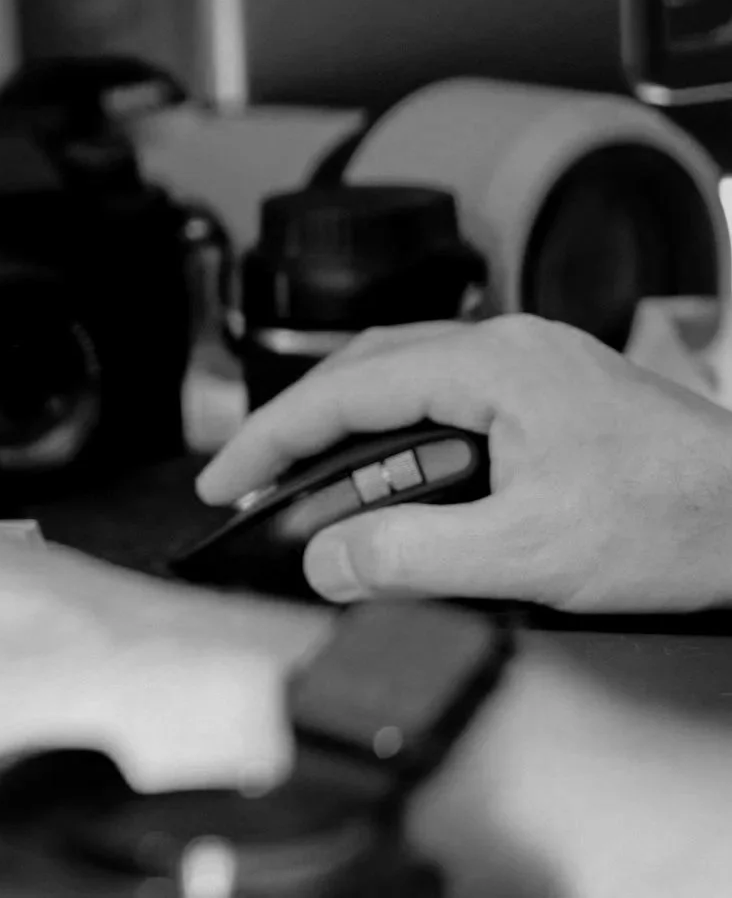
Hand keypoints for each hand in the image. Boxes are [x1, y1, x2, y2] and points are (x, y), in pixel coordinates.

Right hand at [197, 314, 731, 611]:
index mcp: (493, 365)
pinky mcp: (558, 393)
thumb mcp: (529, 552)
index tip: (225, 479)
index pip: (345, 391)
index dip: (272, 438)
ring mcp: (538, 365)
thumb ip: (413, 554)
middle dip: (299, 425)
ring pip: (408, 375)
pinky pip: (451, 394)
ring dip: (352, 426)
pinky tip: (398, 473)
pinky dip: (402, 431)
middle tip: (251, 479)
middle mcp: (512, 347)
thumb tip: (329, 561)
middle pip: (366, 367)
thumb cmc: (682, 519)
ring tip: (311, 481)